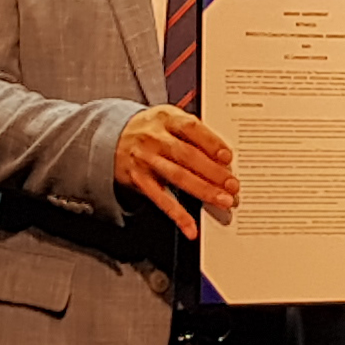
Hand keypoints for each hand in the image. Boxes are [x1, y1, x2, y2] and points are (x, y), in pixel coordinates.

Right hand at [113, 104, 236, 237]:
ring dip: (203, 190)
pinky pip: (160, 199)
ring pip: (177, 177)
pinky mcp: (139, 180)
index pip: (191, 127)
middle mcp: (155, 138)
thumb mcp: (168, 118)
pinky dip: (177, 215)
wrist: (111, 137)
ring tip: (222, 200)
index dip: (211, 142)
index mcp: (166, 118)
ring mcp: (146, 160)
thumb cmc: (150, 128)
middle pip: (187, 155)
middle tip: (233, 185)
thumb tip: (223, 155)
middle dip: (213, 172)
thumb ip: (192, 131)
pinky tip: (191, 227)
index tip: (228, 157)